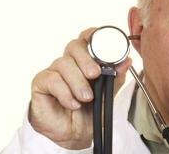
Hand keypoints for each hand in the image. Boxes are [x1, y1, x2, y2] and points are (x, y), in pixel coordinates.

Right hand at [29, 27, 131, 148]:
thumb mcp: (108, 94)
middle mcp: (69, 62)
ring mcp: (54, 71)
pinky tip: (73, 104)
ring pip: (64, 63)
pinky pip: (52, 80)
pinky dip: (65, 93)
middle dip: (86, 59)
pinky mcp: (41, 83)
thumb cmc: (90, 111)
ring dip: (78, 82)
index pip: (86, 39)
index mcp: (86, 61)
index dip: (91, 34)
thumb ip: (116, 77)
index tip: (98, 37)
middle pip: (74, 46)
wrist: (75, 135)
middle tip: (94, 75)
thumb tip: (127, 61)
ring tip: (86, 98)